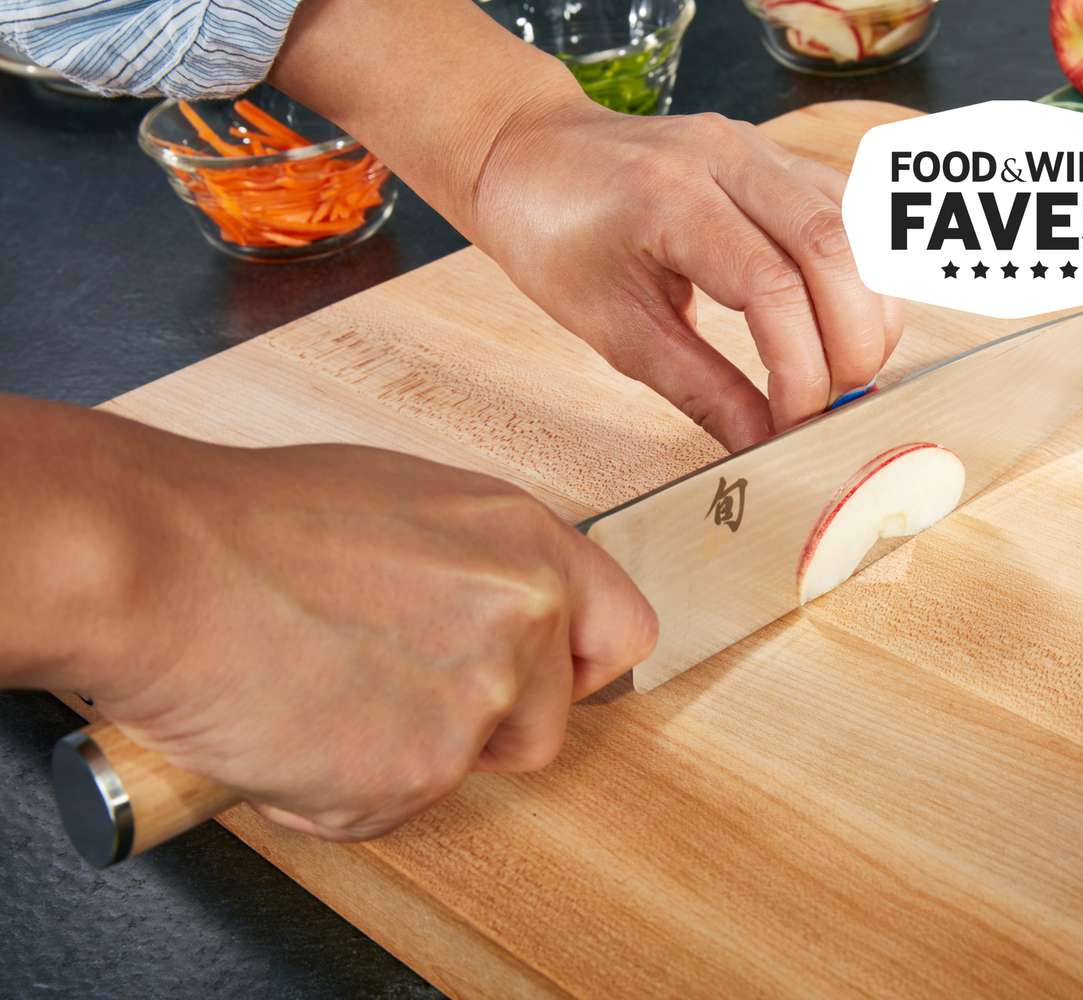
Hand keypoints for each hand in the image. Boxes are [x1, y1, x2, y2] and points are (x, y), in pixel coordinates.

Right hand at [84, 427, 655, 841]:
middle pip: (546, 721)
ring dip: (402, 755)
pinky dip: (338, 789)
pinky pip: (390, 808)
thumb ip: (481, 567)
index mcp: (528, 544)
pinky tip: (291, 724)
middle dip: (480, 727)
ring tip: (323, 692)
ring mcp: (478, 698)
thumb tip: (499, 610)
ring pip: (462, 769)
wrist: (160, 565)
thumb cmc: (252, 523)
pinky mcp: (417, 771)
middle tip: (389, 690)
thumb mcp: (409, 507)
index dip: (578, 668)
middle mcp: (525, 616)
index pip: (624, 630)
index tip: (547, 682)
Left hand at [271, 0, 901, 452]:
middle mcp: (727, 157)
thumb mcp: (612, 327)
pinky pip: (849, 212)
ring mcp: (759, 146)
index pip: (771, 287)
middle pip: (833, 249)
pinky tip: (842, 322)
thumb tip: (764, 446)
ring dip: (867, 309)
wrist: (530, 154)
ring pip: (856, 227)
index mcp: (669, 197)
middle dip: (851, 343)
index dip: (800, 370)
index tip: (796, 426)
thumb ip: (699, 388)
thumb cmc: (554, 236)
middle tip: (834, 404)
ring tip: (842, 370)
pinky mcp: (777, 155)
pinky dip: (860, 275)